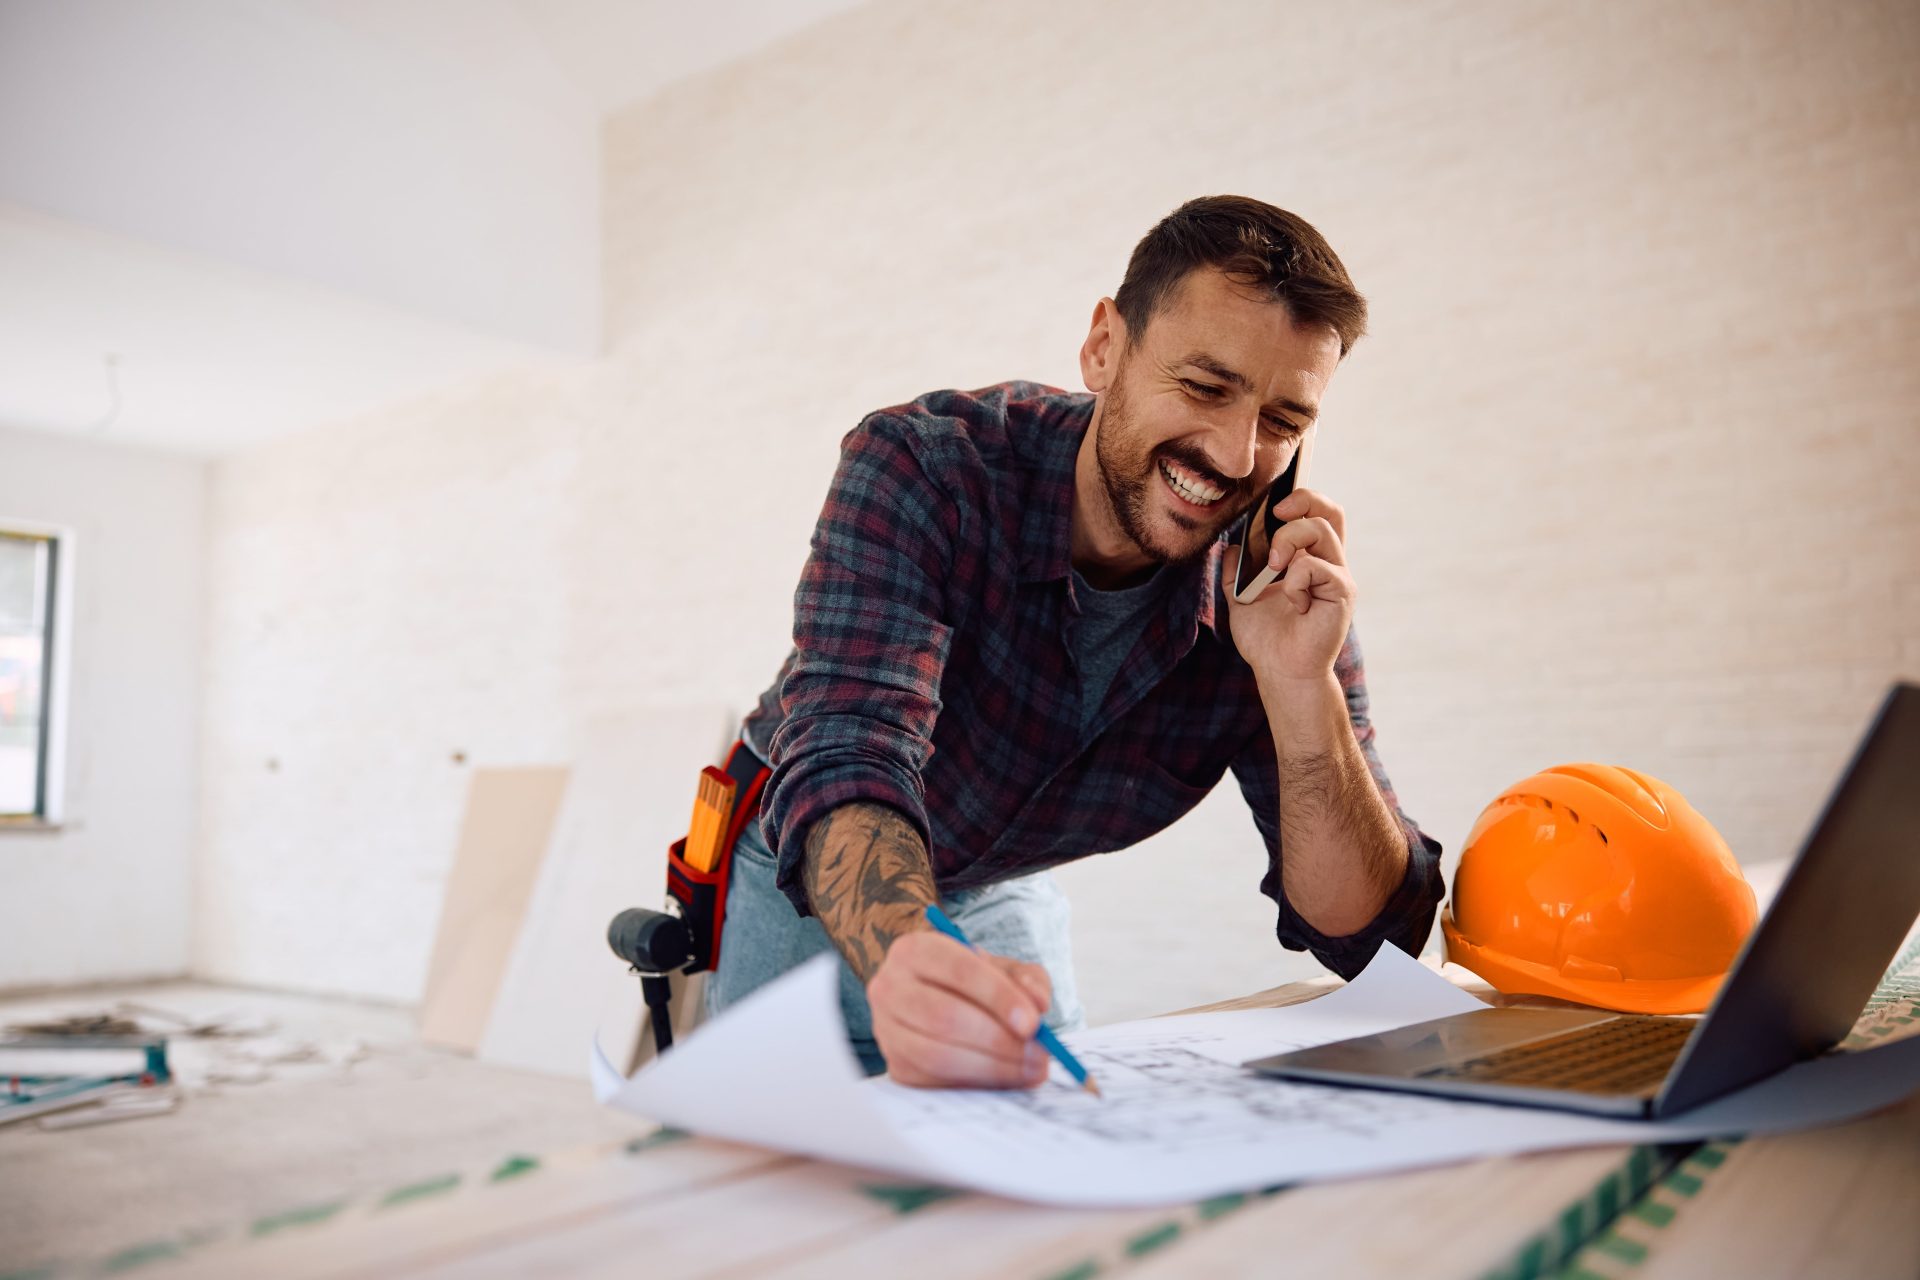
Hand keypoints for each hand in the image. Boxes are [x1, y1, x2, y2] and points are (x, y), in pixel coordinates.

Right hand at [866, 929, 1053, 1088]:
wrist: (940, 1002)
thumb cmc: (975, 984)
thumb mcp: (1005, 970)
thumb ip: (1027, 980)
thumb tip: (1037, 1004)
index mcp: (916, 950)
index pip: (959, 970)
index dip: (998, 997)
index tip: (1032, 1023)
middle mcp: (890, 986)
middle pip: (943, 1016)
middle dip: (997, 1039)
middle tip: (1039, 1055)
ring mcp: (887, 1029)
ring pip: (936, 1054)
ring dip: (991, 1067)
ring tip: (1030, 1070)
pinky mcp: (896, 1066)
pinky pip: (935, 1081)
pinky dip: (976, 1083)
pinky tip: (1006, 1078)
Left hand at [1225, 487, 1356, 683]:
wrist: (1279, 671)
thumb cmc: (1266, 639)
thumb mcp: (1240, 598)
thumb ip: (1235, 572)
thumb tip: (1230, 547)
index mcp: (1309, 560)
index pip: (1317, 514)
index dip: (1301, 499)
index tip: (1272, 507)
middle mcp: (1329, 563)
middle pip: (1331, 511)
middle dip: (1304, 500)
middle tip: (1276, 514)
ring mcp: (1338, 576)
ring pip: (1322, 529)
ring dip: (1288, 540)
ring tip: (1273, 567)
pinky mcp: (1342, 592)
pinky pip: (1316, 566)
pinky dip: (1294, 580)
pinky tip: (1294, 603)